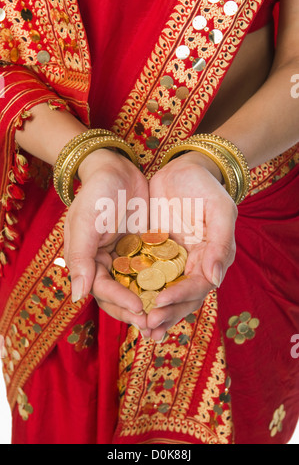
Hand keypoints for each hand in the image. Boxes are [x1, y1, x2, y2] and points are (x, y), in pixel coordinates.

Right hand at [64, 148, 150, 333]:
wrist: (117, 169)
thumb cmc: (97, 193)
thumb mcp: (85, 222)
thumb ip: (80, 257)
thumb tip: (76, 296)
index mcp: (88, 262)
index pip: (103, 290)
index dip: (120, 301)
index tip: (140, 308)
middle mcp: (106, 266)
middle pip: (120, 297)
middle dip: (137, 313)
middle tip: (156, 327)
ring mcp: (126, 260)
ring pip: (138, 289)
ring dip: (151, 305)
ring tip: (167, 321)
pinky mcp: (143, 252)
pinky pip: (152, 273)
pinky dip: (161, 286)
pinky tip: (176, 295)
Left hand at [147, 152, 237, 340]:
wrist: (182, 170)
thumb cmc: (205, 187)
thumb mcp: (219, 210)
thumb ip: (221, 243)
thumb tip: (215, 280)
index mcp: (211, 258)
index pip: (197, 285)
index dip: (180, 295)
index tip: (161, 302)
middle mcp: (192, 265)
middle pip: (181, 297)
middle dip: (166, 313)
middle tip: (148, 326)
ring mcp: (172, 262)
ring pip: (164, 292)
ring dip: (153, 311)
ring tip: (141, 328)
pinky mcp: (153, 255)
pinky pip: (146, 277)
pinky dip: (139, 292)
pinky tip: (127, 304)